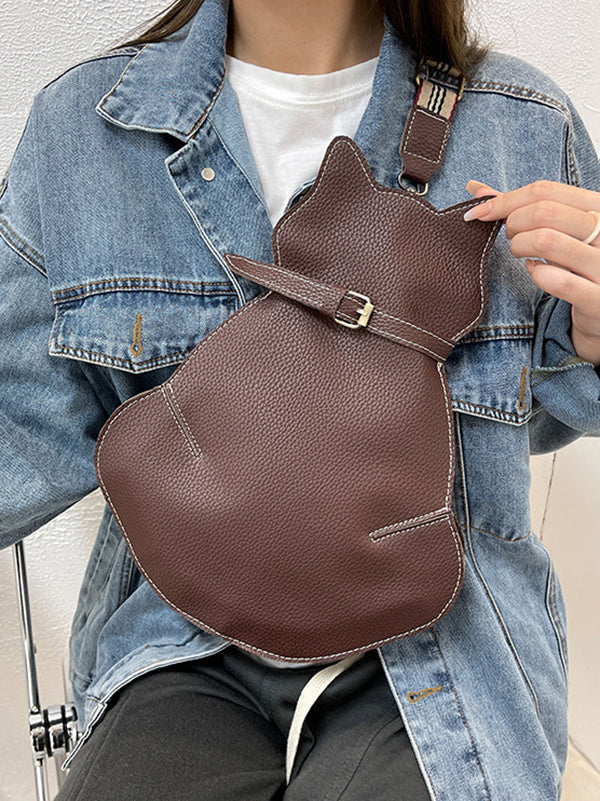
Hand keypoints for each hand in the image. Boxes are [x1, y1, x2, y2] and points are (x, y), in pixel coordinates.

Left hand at [463, 179, 599, 366]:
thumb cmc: (577, 264)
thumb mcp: (559, 229)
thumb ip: (520, 208)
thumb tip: (477, 189)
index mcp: (598, 207)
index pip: (544, 190)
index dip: (504, 200)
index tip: (479, 213)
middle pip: (543, 211)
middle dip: (512, 224)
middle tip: (509, 237)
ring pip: (546, 240)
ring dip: (520, 247)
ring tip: (520, 253)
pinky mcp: (598, 298)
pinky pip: (558, 281)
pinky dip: (537, 275)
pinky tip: (535, 271)